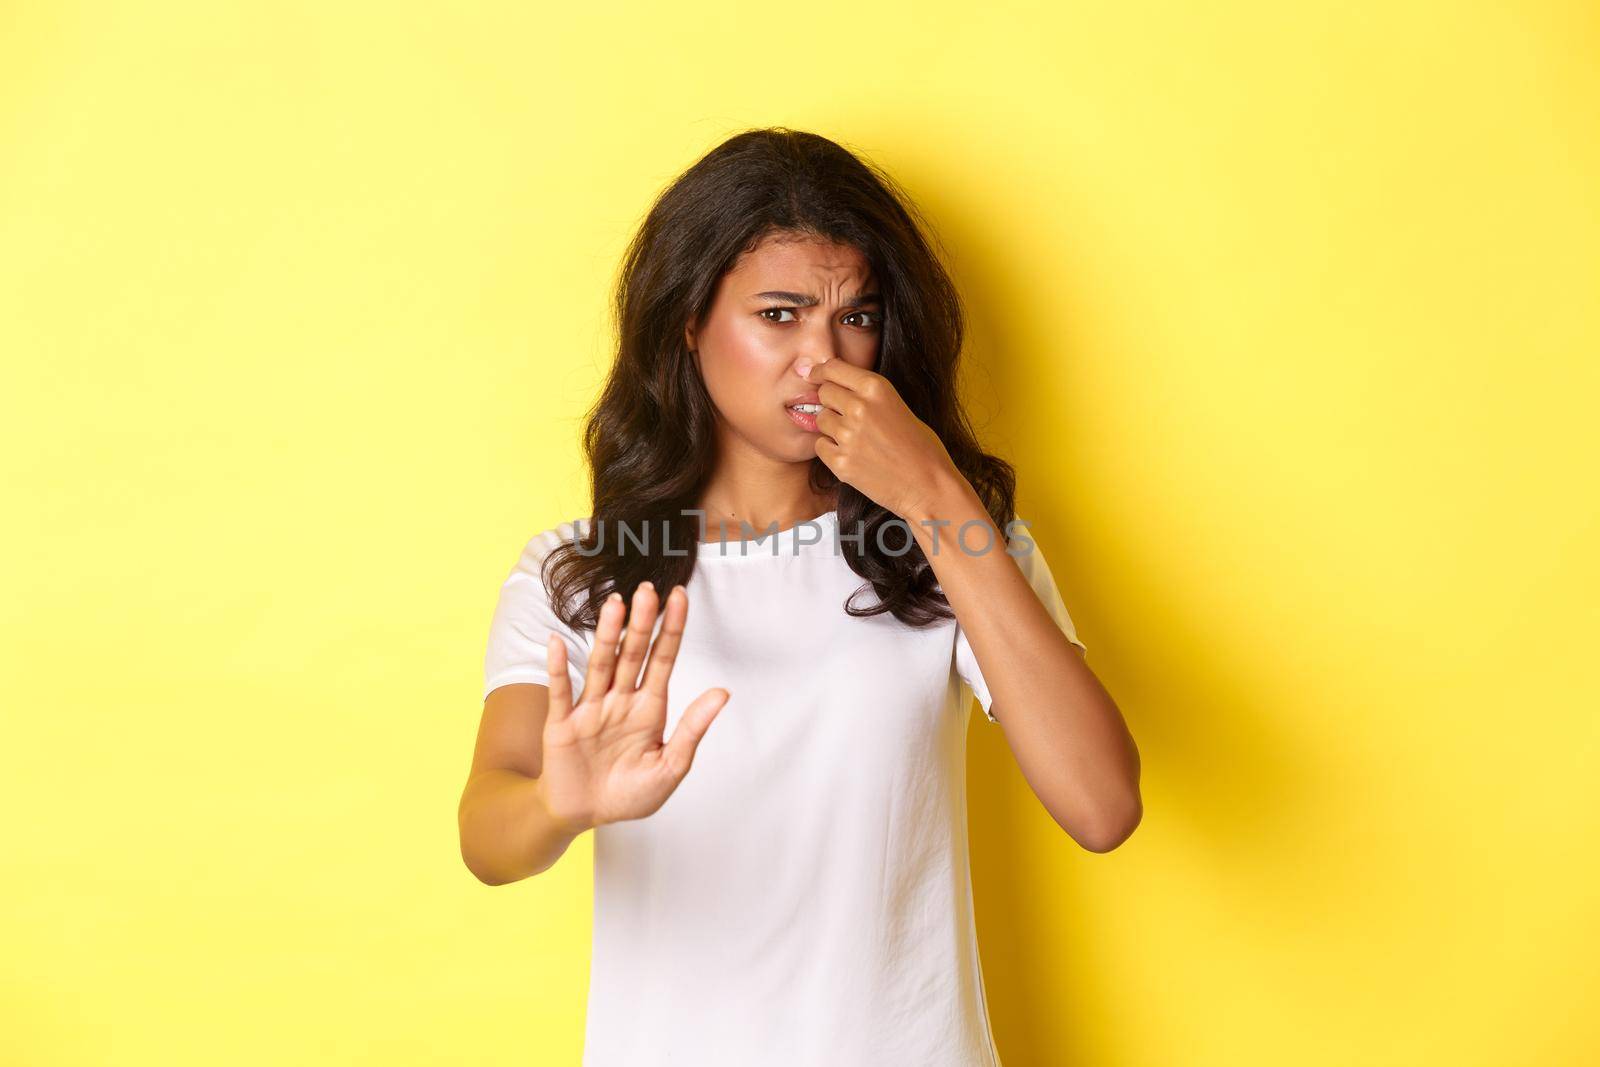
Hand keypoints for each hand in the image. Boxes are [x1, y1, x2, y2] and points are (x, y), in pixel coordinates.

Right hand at [537, 582, 729, 831]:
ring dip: (608, 636)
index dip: (671, 629)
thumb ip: (693, 729)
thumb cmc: (628, 793)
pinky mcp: (562, 723)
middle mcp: (620, 700)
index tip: (680, 597)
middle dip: (642, 623)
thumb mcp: (670, 767)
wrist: (584, 815)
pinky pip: (560, 692)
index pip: (663, 660)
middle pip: (633, 654)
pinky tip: (557, 642)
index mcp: (650, 708)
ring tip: (615, 605)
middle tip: (648, 590)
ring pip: (601, 665)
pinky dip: (558, 668)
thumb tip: (723, 692)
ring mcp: (590, 708)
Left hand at [801, 358, 963, 521]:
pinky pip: (820, 446)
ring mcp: (848, 436)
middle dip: (830, 401)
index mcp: (876, 388)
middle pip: (824, 393)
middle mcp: (859, 407)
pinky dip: (831, 450)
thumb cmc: (921, 447)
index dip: (821, 371)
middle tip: (846, 415)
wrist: (928, 485)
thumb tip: (838, 387)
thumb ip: (868, 395)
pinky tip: (852, 455)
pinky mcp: (841, 462)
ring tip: (855, 438)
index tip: (815, 375)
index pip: (833, 368)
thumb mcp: (897, 405)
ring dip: (831, 426)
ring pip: (820, 419)